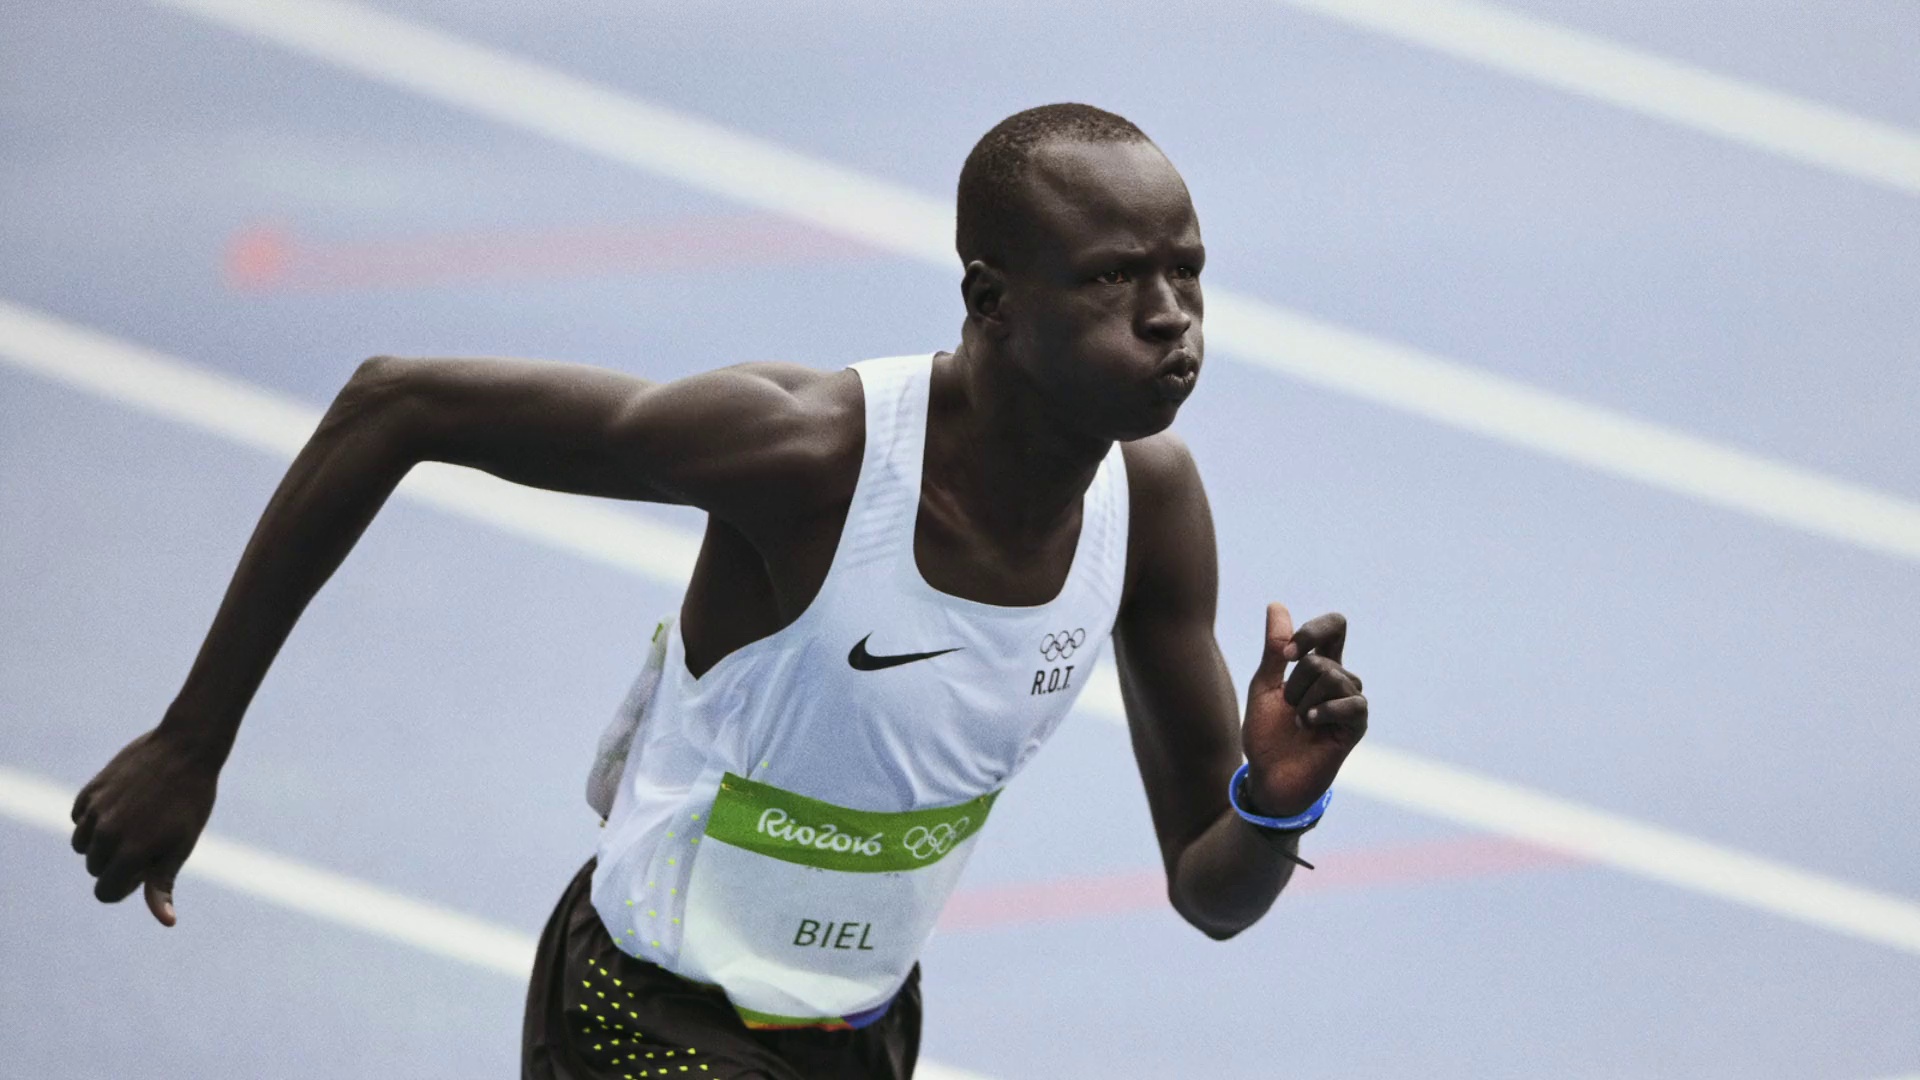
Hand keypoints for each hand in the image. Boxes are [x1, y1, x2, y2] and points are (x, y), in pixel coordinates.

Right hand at [70, 726, 219, 925]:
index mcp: (130, 853)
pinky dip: (94, 817)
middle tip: (148, 838)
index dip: (126, 886)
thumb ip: (162, 885)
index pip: (105, 893)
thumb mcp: (181, 845)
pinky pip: (80, 817)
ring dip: (101, 841)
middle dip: (115, 862)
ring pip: (81, 844)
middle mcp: (106, 833)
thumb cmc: (191, 802)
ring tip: (135, 820)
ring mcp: (95, 810)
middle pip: (95, 869)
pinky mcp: (90, 791)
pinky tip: (123, 803)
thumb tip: (167, 921)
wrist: (186, 748)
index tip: (146, 869)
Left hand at [1241, 603, 1367, 817]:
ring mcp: (1350, 703)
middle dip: (1294, 684)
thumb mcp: (1264, 686)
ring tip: (1299, 723)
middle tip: (1289, 710)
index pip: (1335, 627)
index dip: (1312, 632)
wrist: (1268, 777)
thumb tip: (1277, 605)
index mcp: (1320, 666)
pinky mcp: (1356, 726)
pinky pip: (1351, 702)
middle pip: (1322, 659)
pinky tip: (1308, 725)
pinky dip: (1323, 711)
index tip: (1285, 655)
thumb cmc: (1265, 734)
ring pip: (1333, 677)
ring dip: (1304, 701)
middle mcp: (1340, 680)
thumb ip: (1275, 649)